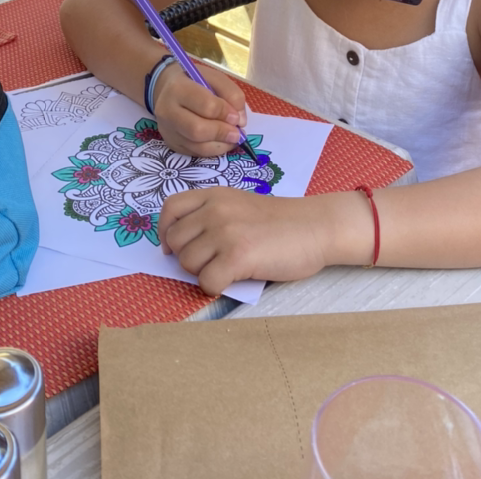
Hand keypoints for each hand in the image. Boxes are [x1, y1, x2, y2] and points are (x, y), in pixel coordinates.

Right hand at [151, 61, 247, 156]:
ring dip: (221, 145)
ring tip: (232, 138)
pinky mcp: (172, 143)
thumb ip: (231, 94)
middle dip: (222, 133)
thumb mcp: (214, 77)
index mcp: (178, 88)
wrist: (167, 89)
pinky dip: (213, 150)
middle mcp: (167, 111)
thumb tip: (240, 121)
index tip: (236, 116)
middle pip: (197, 130)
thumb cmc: (194, 81)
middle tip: (237, 133)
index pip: (206, 105)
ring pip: (197, 146)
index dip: (225, 113)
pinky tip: (221, 142)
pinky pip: (195, 153)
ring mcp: (167, 130)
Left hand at [160, 188, 339, 294]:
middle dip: (188, 257)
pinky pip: (206, 282)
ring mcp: (225, 232)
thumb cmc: (279, 222)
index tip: (172, 247)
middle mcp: (215, 210)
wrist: (314, 227)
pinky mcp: (237, 257)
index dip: (165, 231)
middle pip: (175, 241)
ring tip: (228, 267)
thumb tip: (177, 246)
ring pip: (187, 264)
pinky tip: (234, 278)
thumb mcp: (239, 205)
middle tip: (211, 261)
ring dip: (203, 272)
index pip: (170, 209)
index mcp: (214, 194)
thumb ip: (211, 216)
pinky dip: (216, 287)